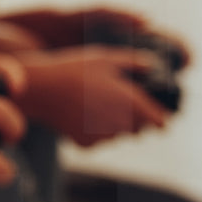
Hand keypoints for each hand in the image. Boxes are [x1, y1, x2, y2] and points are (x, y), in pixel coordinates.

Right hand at [16, 46, 170, 146]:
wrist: (40, 89)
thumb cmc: (72, 70)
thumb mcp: (104, 58)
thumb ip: (134, 62)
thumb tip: (152, 66)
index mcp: (132, 104)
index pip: (161, 123)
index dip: (158, 116)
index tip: (151, 110)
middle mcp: (122, 125)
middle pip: (139, 129)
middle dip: (132, 118)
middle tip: (112, 100)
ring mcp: (104, 137)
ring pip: (117, 135)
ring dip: (112, 124)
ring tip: (91, 104)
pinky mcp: (86, 144)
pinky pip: (97, 140)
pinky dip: (92, 130)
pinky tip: (78, 114)